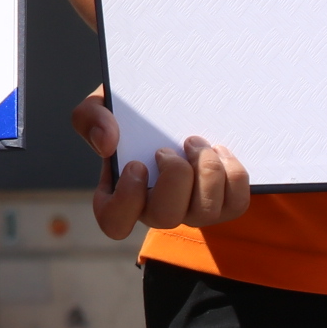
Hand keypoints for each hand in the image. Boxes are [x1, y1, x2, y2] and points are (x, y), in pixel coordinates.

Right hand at [73, 86, 251, 238]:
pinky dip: (233, 174)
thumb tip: (107, 143)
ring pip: (205, 213)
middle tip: (173, 147)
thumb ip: (91, 117)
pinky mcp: (223, 205)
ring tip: (198, 143)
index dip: (127, 199)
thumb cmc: (133, 115)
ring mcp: (191, 211)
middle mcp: (157, 209)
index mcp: (120, 192)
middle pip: (165, 217)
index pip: (115, 222)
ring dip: (206, 171)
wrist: (175, 111)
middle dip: (175, 176)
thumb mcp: (103, 105)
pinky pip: (235, 204)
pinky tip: (220, 151)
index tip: (137, 164)